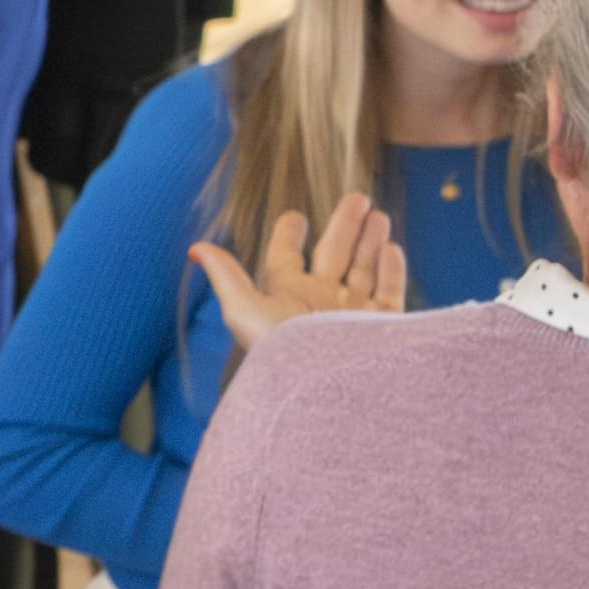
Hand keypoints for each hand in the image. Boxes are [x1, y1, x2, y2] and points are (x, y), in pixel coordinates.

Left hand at [194, 198, 411, 353]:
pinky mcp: (383, 327)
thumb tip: (196, 247)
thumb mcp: (244, 309)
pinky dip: (392, 269)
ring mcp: (353, 314)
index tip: (294, 217)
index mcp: (286, 295)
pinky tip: (391, 248)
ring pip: (364, 268)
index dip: (289, 235)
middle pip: (334, 253)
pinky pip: (390, 293)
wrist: (325, 391)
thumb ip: (225, 275)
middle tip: (357, 197)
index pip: (287, 257)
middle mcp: (320, 302)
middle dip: (345, 225)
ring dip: (370, 240)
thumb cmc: (279, 352)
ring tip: (377, 214)